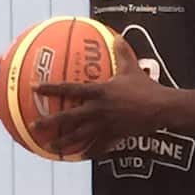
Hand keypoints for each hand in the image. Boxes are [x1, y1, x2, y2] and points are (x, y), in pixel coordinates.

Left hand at [30, 37, 167, 155]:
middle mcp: (98, 109)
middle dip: (50, 122)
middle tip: (34, 126)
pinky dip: (89, 152)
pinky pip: (99, 146)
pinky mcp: (114, 136)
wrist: (161, 108)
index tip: (34, 88)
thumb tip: (118, 38)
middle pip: (69, 117)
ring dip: (63, 142)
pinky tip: (80, 156)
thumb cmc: (146, 87)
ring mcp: (105, 124)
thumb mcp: (133, 68)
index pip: (70, 89)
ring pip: (80, 136)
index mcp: (100, 92)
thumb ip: (122, 53)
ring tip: (50, 147)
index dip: (51, 88)